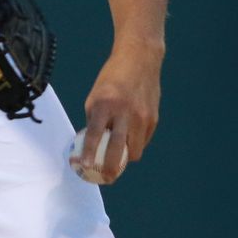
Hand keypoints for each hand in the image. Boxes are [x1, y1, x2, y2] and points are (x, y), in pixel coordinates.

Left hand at [74, 45, 161, 185]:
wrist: (140, 60)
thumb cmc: (112, 79)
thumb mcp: (95, 96)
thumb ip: (94, 120)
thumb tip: (91, 146)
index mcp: (104, 104)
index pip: (94, 134)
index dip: (88, 153)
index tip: (83, 166)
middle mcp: (124, 112)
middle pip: (117, 149)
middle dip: (110, 168)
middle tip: (106, 178)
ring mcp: (141, 116)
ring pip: (133, 151)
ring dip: (125, 158)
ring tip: (117, 159)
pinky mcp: (153, 119)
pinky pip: (143, 141)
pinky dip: (135, 144)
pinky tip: (129, 139)